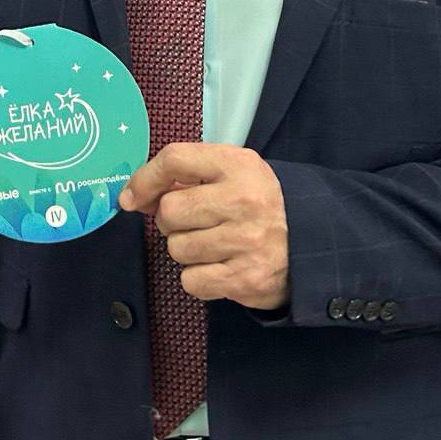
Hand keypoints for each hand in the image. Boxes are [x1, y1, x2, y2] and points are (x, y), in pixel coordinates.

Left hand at [118, 142, 289, 310]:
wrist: (307, 242)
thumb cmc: (254, 203)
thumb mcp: (228, 173)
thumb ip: (182, 176)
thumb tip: (132, 197)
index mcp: (238, 165)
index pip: (175, 159)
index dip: (145, 178)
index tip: (133, 196)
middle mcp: (244, 200)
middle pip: (169, 210)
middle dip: (170, 220)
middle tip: (193, 222)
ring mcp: (247, 240)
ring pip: (177, 248)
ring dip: (185, 249)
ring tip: (211, 243)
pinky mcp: (246, 278)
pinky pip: (191, 280)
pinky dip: (197, 277)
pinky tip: (218, 265)